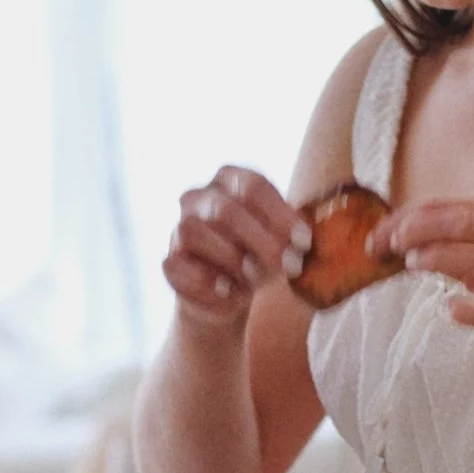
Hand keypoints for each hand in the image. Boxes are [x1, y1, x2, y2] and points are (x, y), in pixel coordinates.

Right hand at [164, 166, 312, 326]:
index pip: (253, 186)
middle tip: (289, 266)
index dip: (280, 215)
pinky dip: (208, 280)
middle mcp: (199, 197)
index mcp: (230, 180)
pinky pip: (180, 265)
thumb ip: (289, 234)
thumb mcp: (280, 239)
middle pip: (226, 211)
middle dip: (262, 242)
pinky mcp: (170, 260)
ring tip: (257, 279)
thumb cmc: (258, 255)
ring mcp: (179, 226)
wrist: (227, 292)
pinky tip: (228, 289)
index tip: (304, 242)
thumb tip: (302, 244)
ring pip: (197, 233)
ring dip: (234, 261)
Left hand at [371, 197, 473, 374]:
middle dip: (418, 229)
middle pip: (464, 222)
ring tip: (411, 264)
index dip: (408, 217)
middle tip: (387, 244)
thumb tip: (404, 239)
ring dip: (442, 257)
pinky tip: (449, 309)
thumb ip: (456, 245)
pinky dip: (470, 309)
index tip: (378, 233)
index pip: (449, 208)